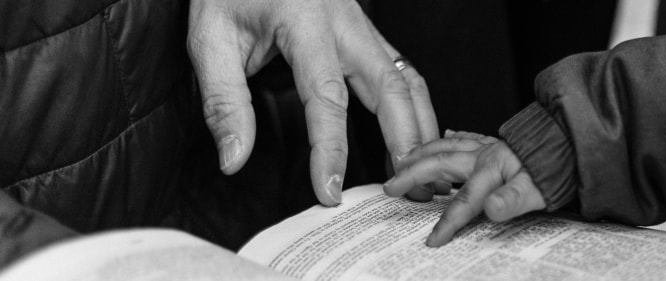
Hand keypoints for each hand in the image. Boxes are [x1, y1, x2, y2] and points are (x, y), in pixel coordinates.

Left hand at [187, 0, 438, 205]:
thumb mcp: (209, 40)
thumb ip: (224, 101)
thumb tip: (234, 159)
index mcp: (305, 21)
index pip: (326, 96)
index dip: (330, 149)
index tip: (329, 190)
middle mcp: (345, 22)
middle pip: (390, 87)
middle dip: (404, 141)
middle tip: (408, 187)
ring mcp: (362, 26)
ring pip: (407, 79)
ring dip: (419, 126)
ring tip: (419, 171)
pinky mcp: (366, 33)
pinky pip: (403, 72)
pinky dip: (415, 108)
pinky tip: (414, 136)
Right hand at [384, 131, 546, 246]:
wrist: (576, 144)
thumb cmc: (558, 169)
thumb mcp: (539, 191)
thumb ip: (513, 200)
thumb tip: (490, 209)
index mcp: (492, 168)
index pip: (463, 201)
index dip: (447, 223)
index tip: (432, 241)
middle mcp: (485, 154)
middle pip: (440, 163)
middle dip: (412, 175)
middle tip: (390, 186)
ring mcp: (490, 146)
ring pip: (447, 146)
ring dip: (423, 153)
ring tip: (403, 160)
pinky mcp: (498, 143)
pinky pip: (468, 137)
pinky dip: (453, 137)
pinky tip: (448, 135)